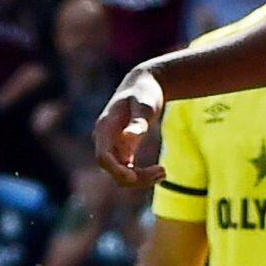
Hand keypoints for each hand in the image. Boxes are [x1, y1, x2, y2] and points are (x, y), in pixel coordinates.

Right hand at [92, 72, 165, 187]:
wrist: (142, 86)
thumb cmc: (144, 92)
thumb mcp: (144, 105)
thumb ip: (138, 122)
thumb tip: (129, 138)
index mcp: (105, 128)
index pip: (102, 156)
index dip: (115, 169)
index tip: (133, 176)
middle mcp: (104, 141)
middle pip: (112, 170)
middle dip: (135, 177)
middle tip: (163, 171)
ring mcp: (112, 148)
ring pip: (120, 174)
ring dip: (140, 179)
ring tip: (163, 172)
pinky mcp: (121, 151)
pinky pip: (128, 171)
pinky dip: (142, 175)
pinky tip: (161, 171)